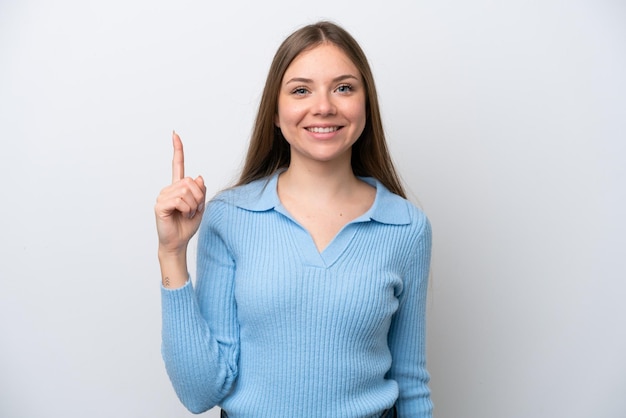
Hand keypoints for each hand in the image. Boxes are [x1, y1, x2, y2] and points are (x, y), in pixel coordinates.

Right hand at [155, 131, 206, 256]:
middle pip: (189, 181)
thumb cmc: (186, 225)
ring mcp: (163, 196)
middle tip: (193, 210)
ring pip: (186, 191)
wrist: (178, 242)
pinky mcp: (160, 205)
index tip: (175, 134)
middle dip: (198, 197)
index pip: (177, 165)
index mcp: (178, 188)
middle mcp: (169, 189)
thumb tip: (197, 177)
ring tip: (186, 214)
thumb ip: (200, 191)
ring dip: (193, 205)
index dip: (178, 150)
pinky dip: (187, 209)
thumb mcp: (200, 206)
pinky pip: (180, 200)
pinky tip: (181, 215)